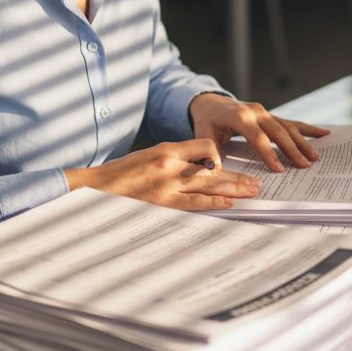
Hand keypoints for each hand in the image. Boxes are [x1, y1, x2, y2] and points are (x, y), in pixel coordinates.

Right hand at [64, 138, 259, 209]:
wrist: (95, 188)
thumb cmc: (121, 174)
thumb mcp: (148, 156)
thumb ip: (174, 159)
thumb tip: (201, 168)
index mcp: (167, 149)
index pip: (205, 146)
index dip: (219, 157)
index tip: (227, 166)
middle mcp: (170, 166)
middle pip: (213, 170)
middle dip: (237, 177)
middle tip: (256, 182)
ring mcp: (168, 186)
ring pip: (209, 186)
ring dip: (233, 189)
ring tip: (252, 192)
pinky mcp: (163, 204)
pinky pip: (194, 204)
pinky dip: (213, 203)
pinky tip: (229, 204)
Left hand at [190, 93, 330, 172]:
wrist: (211, 103)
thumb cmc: (207, 122)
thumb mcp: (202, 136)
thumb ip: (208, 153)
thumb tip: (214, 170)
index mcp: (239, 116)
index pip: (257, 137)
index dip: (268, 153)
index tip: (279, 169)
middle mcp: (256, 111)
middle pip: (278, 132)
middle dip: (292, 150)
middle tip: (304, 166)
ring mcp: (266, 112)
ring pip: (288, 127)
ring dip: (303, 142)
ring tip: (315, 157)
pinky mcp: (272, 115)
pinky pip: (292, 123)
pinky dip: (308, 129)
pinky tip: (324, 134)